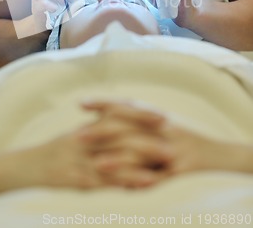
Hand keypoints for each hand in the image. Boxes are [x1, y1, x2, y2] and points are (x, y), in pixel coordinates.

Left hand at [80, 100, 231, 179]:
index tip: (80, 103)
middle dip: (101, 131)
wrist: (214, 152)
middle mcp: (161, 126)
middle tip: (76, 136)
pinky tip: (126, 188)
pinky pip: (158, 174)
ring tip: (96, 164)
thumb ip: (133, 117)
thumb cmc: (181, 137)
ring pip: (140, 150)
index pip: (124, 104)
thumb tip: (104, 113)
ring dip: (117, 158)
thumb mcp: (156, 122)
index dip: (102, 102)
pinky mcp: (180, 165)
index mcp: (153, 114)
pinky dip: (141, 180)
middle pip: (128, 126)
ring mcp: (171, 145)